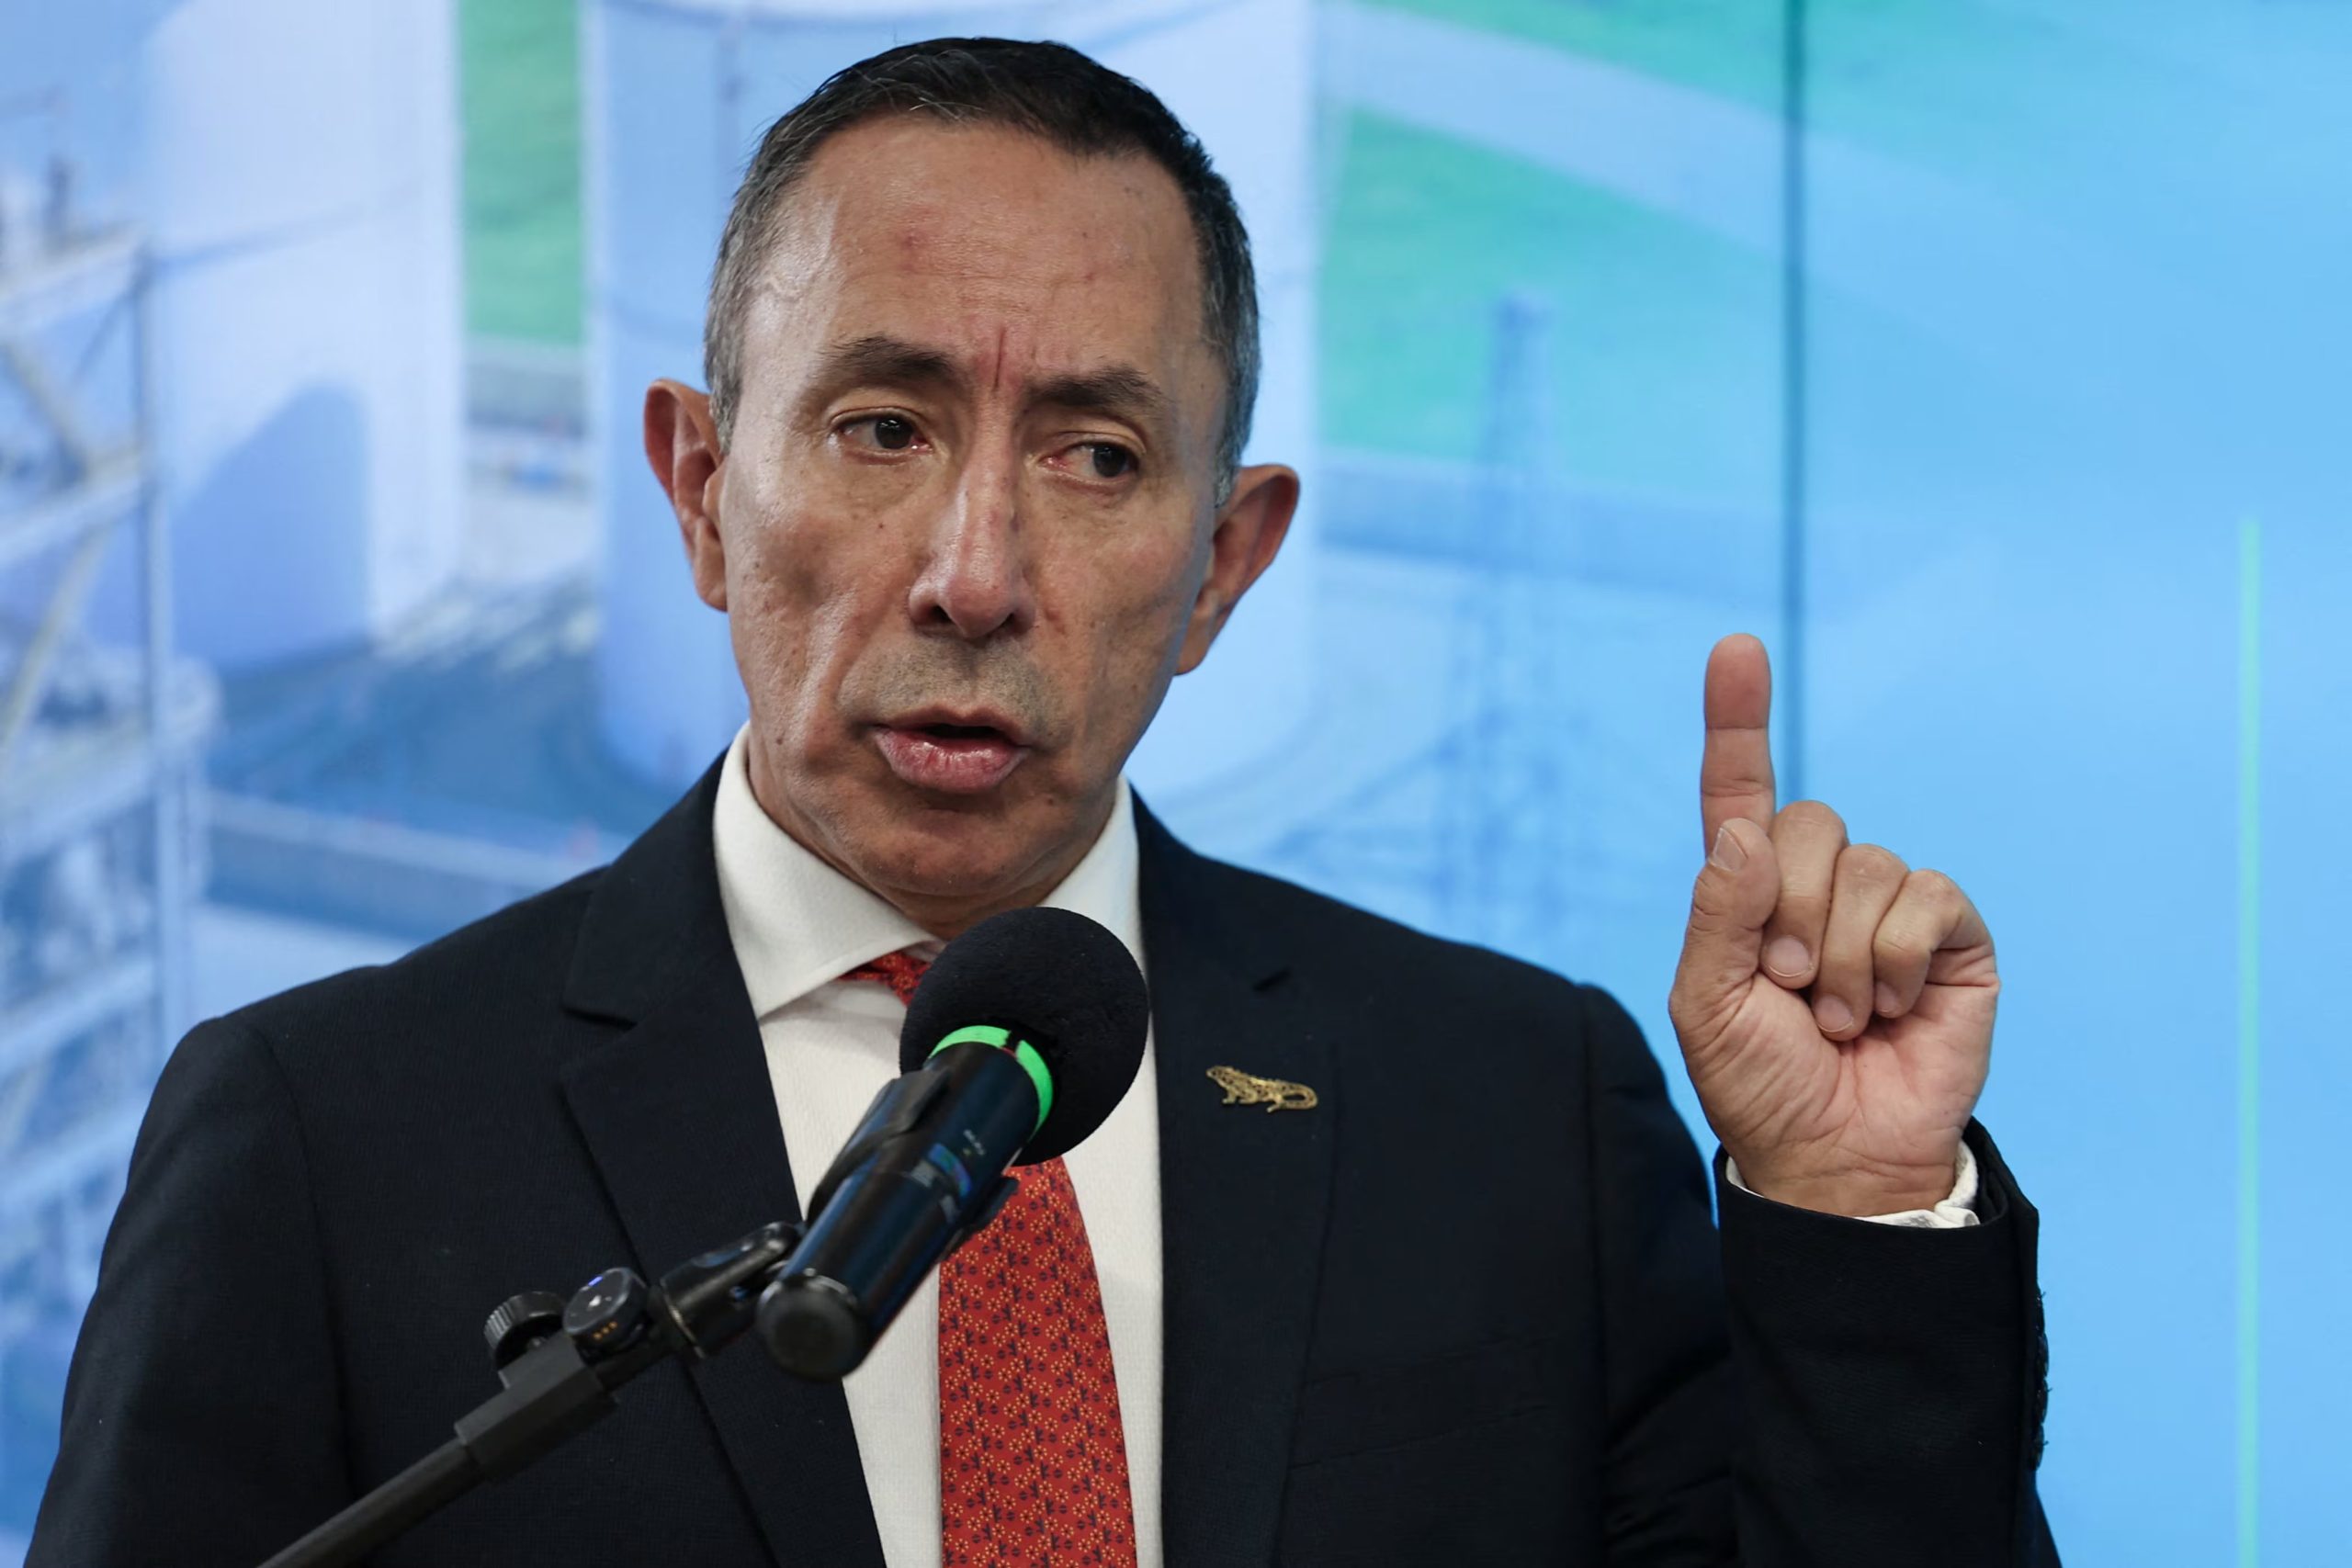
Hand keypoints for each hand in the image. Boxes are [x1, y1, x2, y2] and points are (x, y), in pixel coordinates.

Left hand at [1667, 634, 1997, 1216]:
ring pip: (1865, 864)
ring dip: (1841, 954)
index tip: (1736, 647)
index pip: (1741, 790)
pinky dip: (1895, 956)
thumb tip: (1744, 829)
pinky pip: (1926, 894)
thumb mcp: (1705, 1004)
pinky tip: (1890, 1007)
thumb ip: (1717, 912)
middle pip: (1807, 822)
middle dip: (1787, 913)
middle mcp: (1818, 885)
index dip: (1738, 720)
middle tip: (1789, 989)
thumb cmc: (1762, 1085)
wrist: (1835, 1160)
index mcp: (1748, 891)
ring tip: (1838, 1015)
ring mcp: (1889, 906)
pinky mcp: (1951, 936)